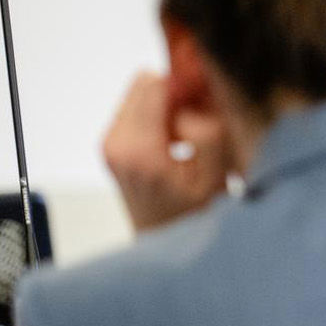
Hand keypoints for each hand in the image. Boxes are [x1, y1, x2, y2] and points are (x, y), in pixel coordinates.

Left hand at [101, 72, 232, 233]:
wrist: (164, 241)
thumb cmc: (192, 216)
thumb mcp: (215, 177)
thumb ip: (207, 134)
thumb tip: (191, 102)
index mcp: (139, 151)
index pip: (157, 84)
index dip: (186, 87)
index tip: (206, 105)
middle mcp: (116, 143)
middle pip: (147, 83)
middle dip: (177, 96)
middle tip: (198, 126)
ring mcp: (110, 143)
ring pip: (142, 92)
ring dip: (168, 106)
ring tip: (185, 139)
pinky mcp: (111, 142)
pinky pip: (138, 107)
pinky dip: (158, 116)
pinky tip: (173, 143)